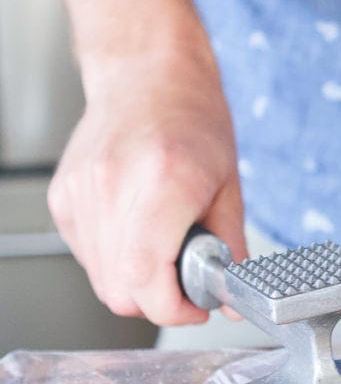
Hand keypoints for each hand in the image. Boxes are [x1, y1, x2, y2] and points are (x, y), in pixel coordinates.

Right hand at [48, 47, 246, 325]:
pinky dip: (115, 258)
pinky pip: (88, 256)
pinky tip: (137, 229)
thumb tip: (235, 299)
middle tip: (185, 280)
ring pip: (101, 280)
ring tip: (162, 245)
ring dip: (135, 281)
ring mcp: (81, 193)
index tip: (196, 306)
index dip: (173, 309)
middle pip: (120, 291)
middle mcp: (113, 187)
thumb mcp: (228, 184)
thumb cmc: (192, 118)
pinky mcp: (63, 197)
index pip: (146, 279)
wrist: (146, 74)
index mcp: (163, 182)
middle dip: (157, 301)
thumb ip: (232, 249)